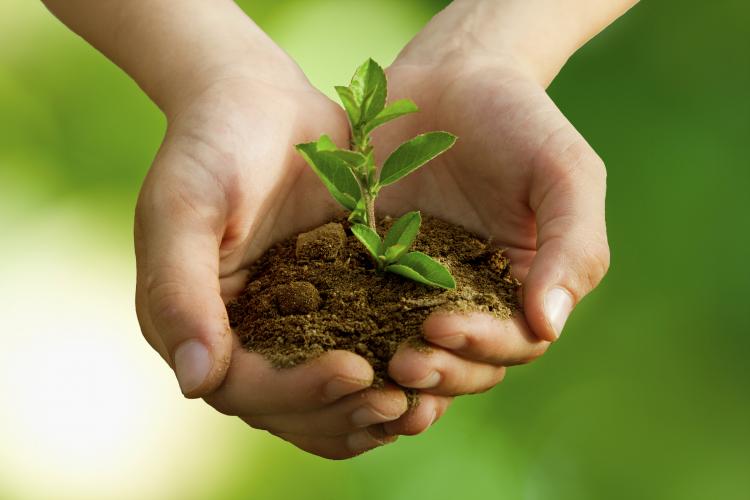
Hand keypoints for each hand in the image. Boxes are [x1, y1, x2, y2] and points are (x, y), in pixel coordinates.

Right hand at [134, 66, 440, 458]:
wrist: (259, 101)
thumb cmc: (212, 144)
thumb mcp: (185, 207)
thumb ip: (180, 290)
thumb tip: (196, 383)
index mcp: (197, 323)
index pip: (243, 388)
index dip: (297, 393)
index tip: (355, 371)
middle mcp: (242, 336)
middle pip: (289, 409)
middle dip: (343, 414)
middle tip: (398, 404)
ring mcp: (290, 323)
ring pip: (326, 399)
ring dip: (370, 414)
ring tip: (420, 405)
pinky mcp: (332, 303)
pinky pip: (359, 355)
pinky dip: (390, 377)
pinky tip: (430, 377)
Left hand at [377, 38, 609, 401]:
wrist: (450, 77)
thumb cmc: (518, 121)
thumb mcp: (564, 174)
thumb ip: (573, 246)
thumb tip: (548, 325)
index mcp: (522, 286)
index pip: (514, 342)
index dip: (483, 346)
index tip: (442, 325)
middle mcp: (473, 298)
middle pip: (463, 362)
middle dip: (438, 370)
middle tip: (403, 364)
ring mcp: (417, 288)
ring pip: (414, 350)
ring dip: (397, 372)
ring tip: (371, 365)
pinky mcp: (371, 269)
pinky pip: (361, 314)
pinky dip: (352, 340)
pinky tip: (331, 347)